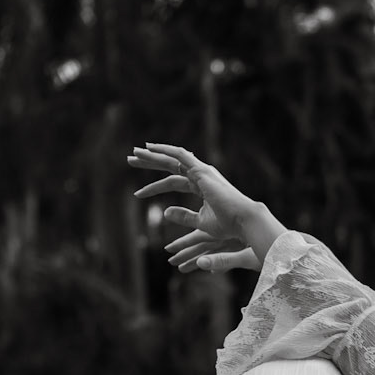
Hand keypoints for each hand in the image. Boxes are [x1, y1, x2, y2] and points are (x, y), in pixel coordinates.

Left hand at [128, 144, 282, 273]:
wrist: (244, 221)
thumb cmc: (228, 225)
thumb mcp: (201, 223)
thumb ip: (184, 217)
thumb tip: (164, 213)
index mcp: (202, 186)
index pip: (174, 181)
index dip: (155, 186)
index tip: (138, 193)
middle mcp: (201, 175)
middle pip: (170, 166)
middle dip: (150, 163)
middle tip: (130, 160)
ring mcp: (202, 171)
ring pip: (172, 159)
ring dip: (152, 156)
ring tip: (133, 155)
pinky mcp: (202, 171)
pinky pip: (180, 156)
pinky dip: (165, 150)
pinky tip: (150, 148)